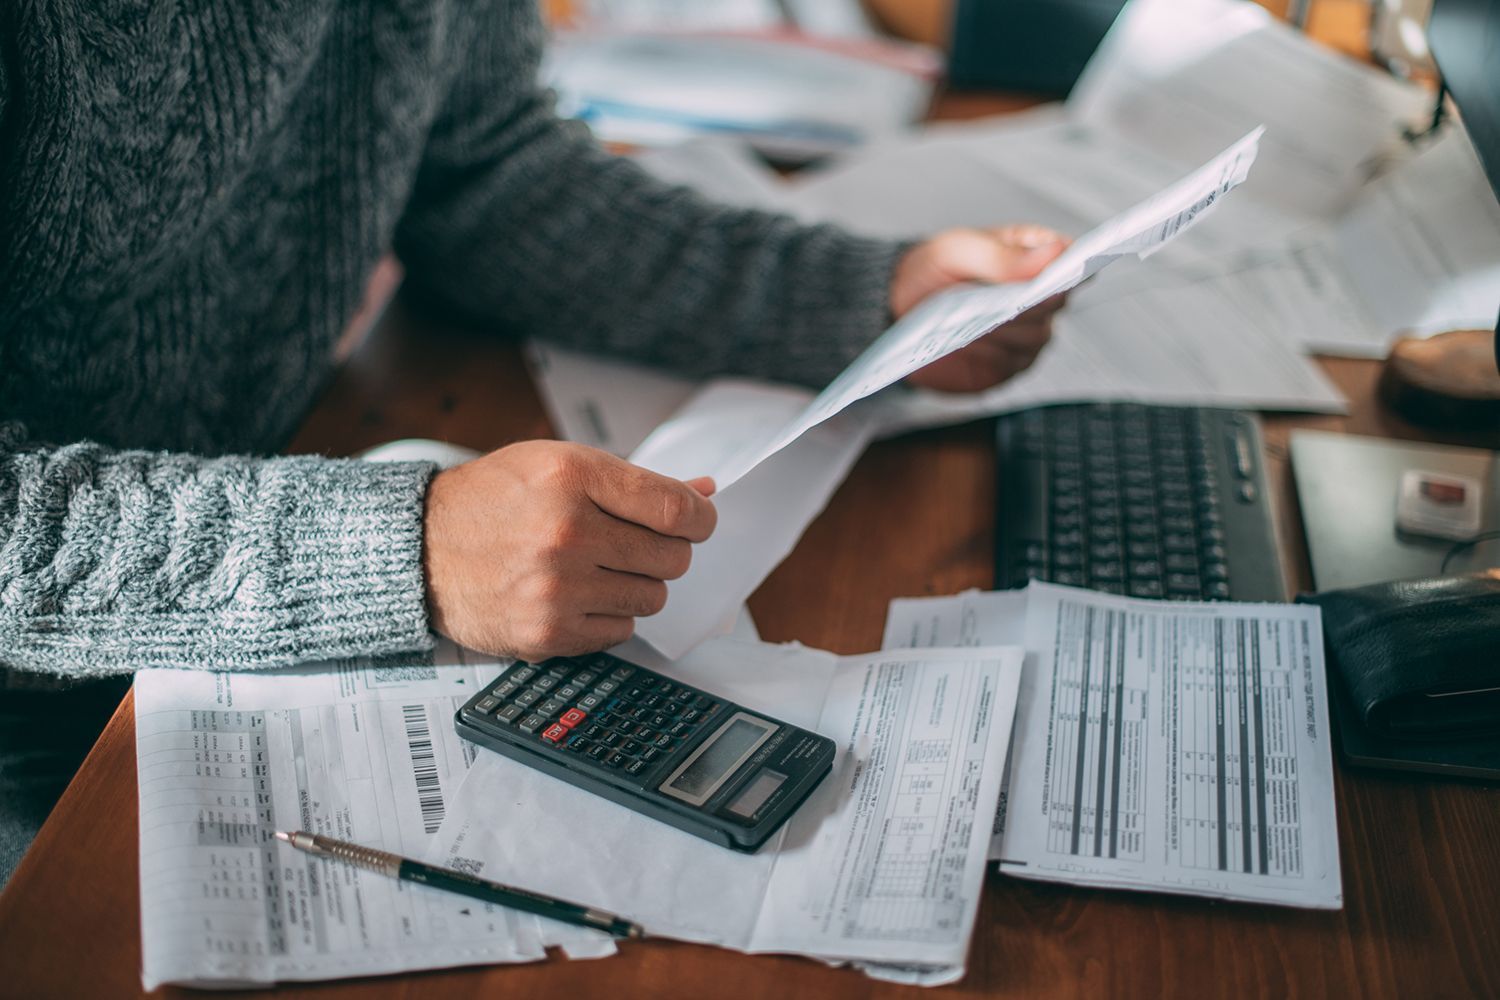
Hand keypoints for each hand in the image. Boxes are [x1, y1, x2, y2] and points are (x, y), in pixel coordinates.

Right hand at [422, 441, 716, 659]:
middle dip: (663, 550)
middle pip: (672, 557)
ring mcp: (555, 588)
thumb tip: (703, 495)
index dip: (700, 519)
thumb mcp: (559, 463)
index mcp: (572, 477)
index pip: (675, 510)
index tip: (697, 522)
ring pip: (652, 597)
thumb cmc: (493, 500)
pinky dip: (609, 614)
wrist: (421, 547)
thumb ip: (633, 482)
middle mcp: (565, 532)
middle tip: (632, 543)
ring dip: (636, 583)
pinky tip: (577, 593)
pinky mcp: (547, 633)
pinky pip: (621, 630)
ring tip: (598, 567)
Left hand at [892, 225, 1070, 392]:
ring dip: (1007, 329)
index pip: (1070, 258)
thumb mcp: (959, 251)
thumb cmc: (934, 271)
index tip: (1064, 270)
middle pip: (1057, 302)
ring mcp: (1027, 334)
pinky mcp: (1007, 366)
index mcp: (1033, 256)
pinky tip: (970, 342)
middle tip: (1008, 300)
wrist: (899, 310)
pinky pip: (1012, 365)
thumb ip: (1004, 256)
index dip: (1073, 265)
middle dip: (1032, 301)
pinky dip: (993, 354)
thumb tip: (1055, 253)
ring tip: (977, 321)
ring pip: (1037, 336)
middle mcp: (1039, 297)